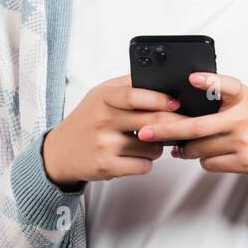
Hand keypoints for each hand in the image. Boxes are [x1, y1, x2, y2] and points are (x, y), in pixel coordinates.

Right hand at [41, 75, 186, 188]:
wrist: (60, 151)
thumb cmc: (87, 120)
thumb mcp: (101, 95)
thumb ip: (128, 86)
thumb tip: (164, 80)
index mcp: (103, 97)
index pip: (134, 95)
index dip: (160, 99)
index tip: (177, 103)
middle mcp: (102, 120)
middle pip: (150, 121)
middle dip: (175, 124)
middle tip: (188, 125)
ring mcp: (104, 144)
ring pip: (152, 147)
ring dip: (157, 146)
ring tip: (145, 142)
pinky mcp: (106, 167)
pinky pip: (143, 165)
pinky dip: (145, 162)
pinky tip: (135, 157)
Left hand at [135, 71, 247, 177]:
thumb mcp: (244, 99)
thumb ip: (218, 96)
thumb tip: (179, 104)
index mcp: (242, 97)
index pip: (227, 84)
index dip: (209, 80)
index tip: (190, 77)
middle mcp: (243, 119)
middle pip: (197, 127)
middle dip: (166, 130)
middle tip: (145, 131)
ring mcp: (244, 142)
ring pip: (199, 149)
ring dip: (185, 148)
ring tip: (184, 144)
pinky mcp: (244, 162)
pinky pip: (209, 163)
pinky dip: (202, 159)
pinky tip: (209, 152)